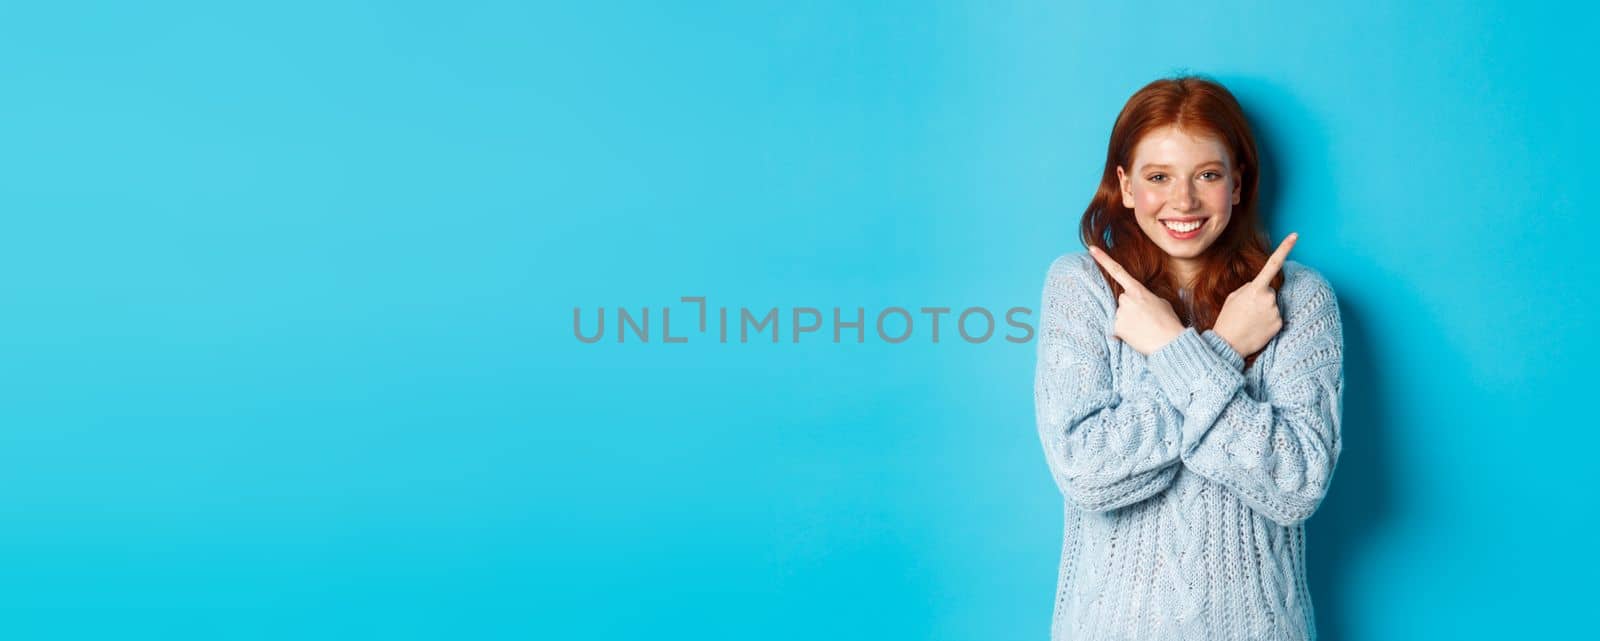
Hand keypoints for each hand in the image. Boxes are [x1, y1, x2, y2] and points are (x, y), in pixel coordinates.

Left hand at [1087, 246, 1185, 355]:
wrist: (1169, 342)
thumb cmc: (1168, 322)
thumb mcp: (1161, 302)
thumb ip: (1144, 297)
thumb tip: (1136, 304)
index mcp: (1138, 290)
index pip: (1117, 270)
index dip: (1103, 259)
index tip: (1091, 249)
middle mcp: (1125, 299)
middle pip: (1122, 300)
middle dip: (1131, 308)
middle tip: (1146, 319)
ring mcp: (1120, 312)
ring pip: (1120, 315)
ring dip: (1129, 321)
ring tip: (1144, 328)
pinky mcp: (1116, 327)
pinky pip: (1117, 328)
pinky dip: (1125, 333)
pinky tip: (1137, 336)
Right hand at [1212, 233, 1297, 358]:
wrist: (1227, 345)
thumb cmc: (1228, 319)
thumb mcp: (1233, 298)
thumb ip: (1249, 288)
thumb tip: (1263, 288)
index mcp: (1255, 288)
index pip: (1272, 264)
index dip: (1284, 248)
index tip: (1295, 236)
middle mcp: (1269, 298)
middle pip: (1270, 291)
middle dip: (1260, 297)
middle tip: (1245, 311)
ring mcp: (1276, 312)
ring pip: (1273, 305)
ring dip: (1264, 310)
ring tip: (1249, 321)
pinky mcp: (1279, 324)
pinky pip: (1276, 318)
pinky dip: (1268, 322)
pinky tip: (1256, 328)